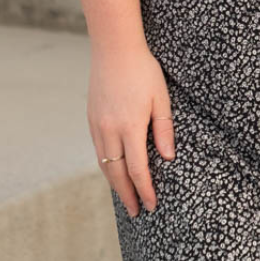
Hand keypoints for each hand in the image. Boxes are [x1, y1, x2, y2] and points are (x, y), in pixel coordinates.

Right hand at [88, 42, 175, 219]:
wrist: (113, 48)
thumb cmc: (143, 70)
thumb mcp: (162, 98)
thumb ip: (164, 129)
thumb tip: (167, 158)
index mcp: (130, 126)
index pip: (138, 169)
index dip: (145, 190)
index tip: (152, 205)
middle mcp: (109, 130)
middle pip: (117, 173)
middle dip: (127, 195)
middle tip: (137, 212)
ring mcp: (97, 125)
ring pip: (104, 164)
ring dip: (115, 184)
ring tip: (126, 197)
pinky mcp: (91, 119)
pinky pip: (98, 150)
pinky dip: (107, 166)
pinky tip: (114, 171)